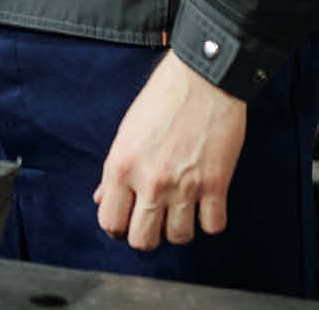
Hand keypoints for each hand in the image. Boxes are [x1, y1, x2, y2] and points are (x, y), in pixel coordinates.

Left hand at [94, 51, 248, 250]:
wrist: (202, 78)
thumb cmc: (162, 98)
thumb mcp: (126, 132)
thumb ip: (113, 171)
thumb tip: (102, 198)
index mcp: (121, 166)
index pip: (110, 222)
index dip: (118, 228)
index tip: (127, 223)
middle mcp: (150, 181)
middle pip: (142, 240)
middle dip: (147, 236)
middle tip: (154, 221)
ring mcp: (184, 186)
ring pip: (179, 238)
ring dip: (180, 228)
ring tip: (180, 210)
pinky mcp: (216, 185)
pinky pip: (212, 226)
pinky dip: (209, 220)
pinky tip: (205, 205)